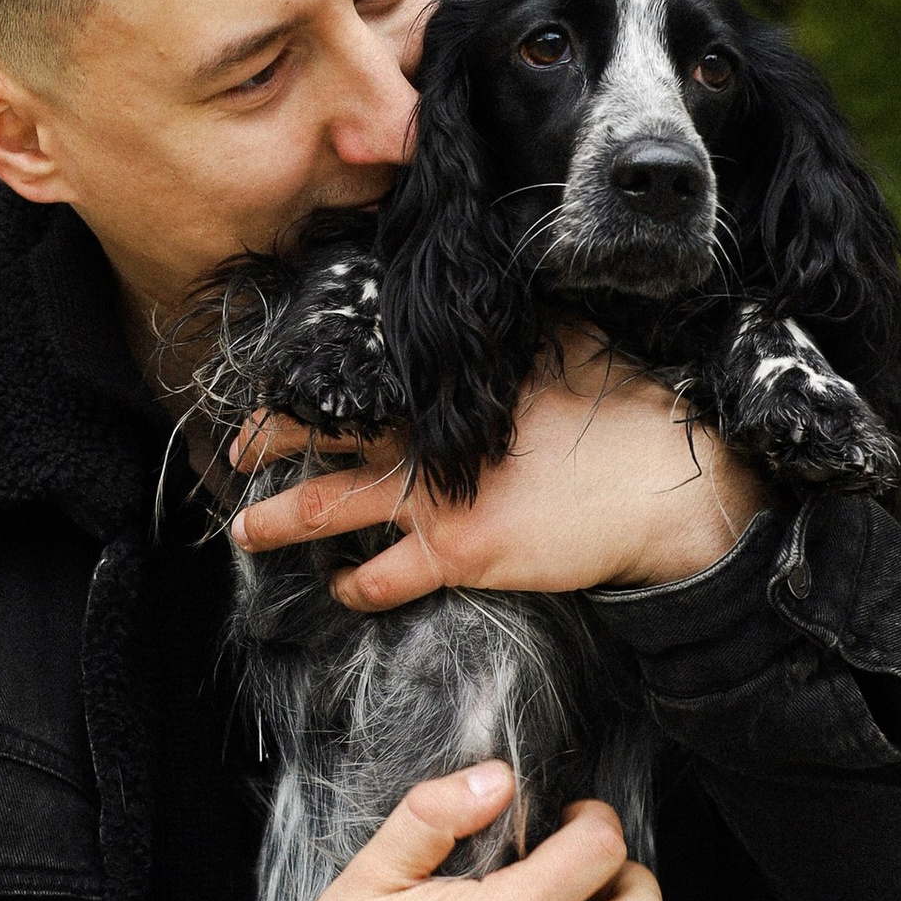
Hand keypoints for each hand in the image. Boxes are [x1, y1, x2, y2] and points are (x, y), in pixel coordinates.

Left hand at [232, 328, 765, 611]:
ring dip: (279, 521)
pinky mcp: (461, 552)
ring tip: (246, 530)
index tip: (278, 386)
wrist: (663, 486)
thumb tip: (496, 312)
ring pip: (329, 508)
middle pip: (324, 435)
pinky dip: (355, 586)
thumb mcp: (567, 349)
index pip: (359, 377)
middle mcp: (431, 438)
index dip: (310, 384)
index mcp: (452, 387)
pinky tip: (342, 588)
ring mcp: (439, 498)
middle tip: (236, 455)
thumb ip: (518, 338)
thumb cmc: (625, 414)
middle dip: (269, 444)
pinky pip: (385, 578)